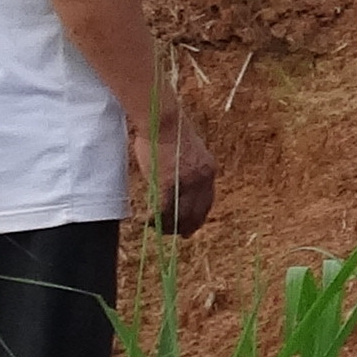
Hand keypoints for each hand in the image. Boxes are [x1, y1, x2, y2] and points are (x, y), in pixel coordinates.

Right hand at [151, 100, 219, 235]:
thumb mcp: (189, 151)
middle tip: (178, 236)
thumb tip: (180, 182)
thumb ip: (189, 168)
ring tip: (157, 228)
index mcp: (209, 170)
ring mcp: (187, 182)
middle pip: (197, 212)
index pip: (207, 202)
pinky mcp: (170, 183)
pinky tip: (147, 221)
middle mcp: (203, 178)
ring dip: (168, 226)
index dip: (199, 216)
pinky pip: (164, 209)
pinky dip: (155, 219)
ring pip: (180, 215)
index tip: (192, 226)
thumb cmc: (170, 131)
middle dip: (186, 226)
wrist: (163, 120)